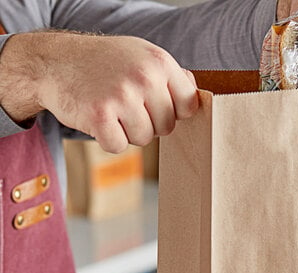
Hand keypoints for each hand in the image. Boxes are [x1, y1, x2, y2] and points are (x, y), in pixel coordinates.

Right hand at [0, 32, 198, 152]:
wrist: (53, 62)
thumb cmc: (104, 63)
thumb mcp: (141, 56)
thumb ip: (171, 77)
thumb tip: (197, 96)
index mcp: (159, 62)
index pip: (189, 106)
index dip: (174, 112)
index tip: (155, 105)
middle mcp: (144, 77)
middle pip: (167, 127)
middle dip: (148, 123)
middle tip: (125, 104)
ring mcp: (122, 96)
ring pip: (144, 139)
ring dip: (127, 131)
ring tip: (111, 108)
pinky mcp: (100, 115)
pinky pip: (119, 146)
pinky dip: (108, 139)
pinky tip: (98, 118)